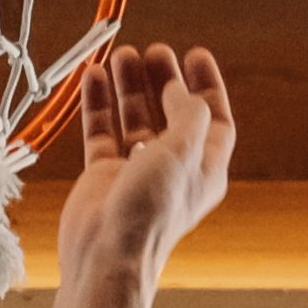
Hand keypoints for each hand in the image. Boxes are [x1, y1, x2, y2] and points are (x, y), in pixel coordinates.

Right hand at [51, 42, 238, 284]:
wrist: (107, 255)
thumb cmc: (151, 211)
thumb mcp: (184, 150)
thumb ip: (188, 112)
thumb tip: (180, 89)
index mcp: (203, 168)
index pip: (213, 119)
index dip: (207, 85)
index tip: (195, 54)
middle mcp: (172, 168)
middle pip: (171, 113)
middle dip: (164, 80)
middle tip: (153, 51)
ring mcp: (135, 172)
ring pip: (134, 119)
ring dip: (129, 87)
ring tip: (121, 55)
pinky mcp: (103, 176)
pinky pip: (102, 132)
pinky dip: (99, 104)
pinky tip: (94, 77)